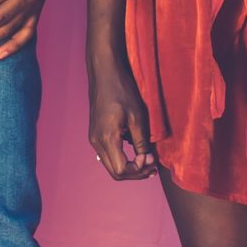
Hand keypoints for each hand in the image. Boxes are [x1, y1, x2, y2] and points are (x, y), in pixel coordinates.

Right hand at [87, 45, 157, 179]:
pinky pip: (108, 155)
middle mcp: (96, 142)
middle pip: (115, 172)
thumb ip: (142, 142)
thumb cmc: (121, 90)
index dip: (138, 170)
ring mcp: (94, 138)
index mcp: (107, 139)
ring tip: (147, 161)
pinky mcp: (95, 134)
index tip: (151, 160)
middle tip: (152, 167)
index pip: (121, 171)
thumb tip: (147, 161)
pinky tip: (136, 152)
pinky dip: (122, 158)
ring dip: (129, 167)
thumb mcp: (137, 116)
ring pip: (111, 165)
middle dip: (135, 173)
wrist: (104, 73)